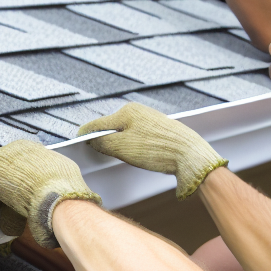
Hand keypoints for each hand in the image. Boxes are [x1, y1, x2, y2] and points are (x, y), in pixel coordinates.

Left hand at [0, 141, 101, 247]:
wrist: (59, 198)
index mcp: (32, 147)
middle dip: (6, 181)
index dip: (17, 175)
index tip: (19, 187)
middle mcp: (15, 148)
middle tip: (9, 197)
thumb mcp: (64, 173)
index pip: (18, 159)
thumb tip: (51, 182)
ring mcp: (0, 158)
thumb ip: (52, 173)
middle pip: (3, 164)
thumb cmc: (66, 189)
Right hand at [77, 103, 227, 199]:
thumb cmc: (159, 150)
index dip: (86, 135)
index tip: (78, 141)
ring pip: (127, 135)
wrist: (193, 156)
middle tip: (105, 156)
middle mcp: (139, 112)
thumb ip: (103, 143)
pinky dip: (136, 148)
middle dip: (107, 142)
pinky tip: (144, 157)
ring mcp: (152, 121)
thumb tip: (92, 139)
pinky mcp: (162, 132)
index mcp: (127, 111)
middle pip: (113, 128)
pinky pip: (141, 139)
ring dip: (122, 147)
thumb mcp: (122, 148)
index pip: (98, 123)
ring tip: (130, 158)